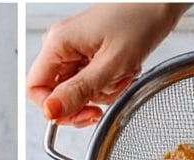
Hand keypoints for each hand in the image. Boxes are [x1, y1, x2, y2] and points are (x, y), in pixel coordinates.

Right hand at [27, 4, 190, 125]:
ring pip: (76, 93)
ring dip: (101, 94)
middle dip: (82, 103)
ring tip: (121, 75)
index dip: (53, 109)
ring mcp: (75, 52)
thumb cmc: (139, 21)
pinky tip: (122, 72)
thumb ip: (79, 90)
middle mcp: (62, 47)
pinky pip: (90, 85)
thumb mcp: (110, 63)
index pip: (35, 89)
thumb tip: (51, 112)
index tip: (78, 114)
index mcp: (58, 43)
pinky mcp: (89, 56)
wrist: (159, 3)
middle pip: (56, 95)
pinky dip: (108, 86)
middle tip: (102, 103)